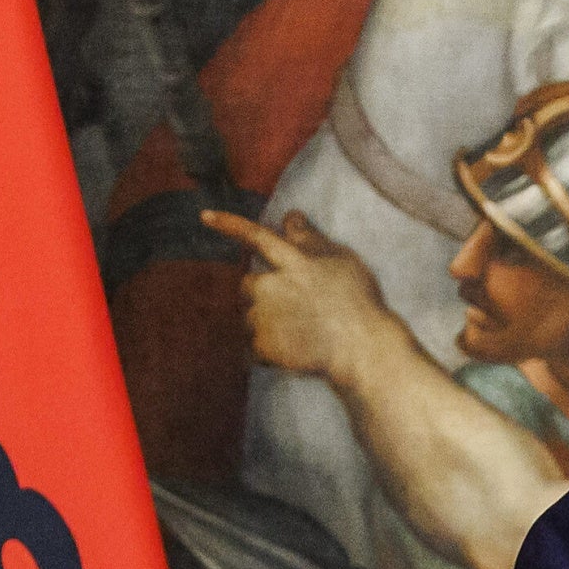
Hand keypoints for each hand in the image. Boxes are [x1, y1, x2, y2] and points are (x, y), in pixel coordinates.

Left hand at [202, 209, 402, 384]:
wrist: (364, 352)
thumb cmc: (359, 305)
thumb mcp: (343, 263)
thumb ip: (311, 239)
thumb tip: (291, 215)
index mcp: (293, 263)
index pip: (257, 237)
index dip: (230, 225)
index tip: (205, 216)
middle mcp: (273, 285)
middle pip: (249, 284)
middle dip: (262, 295)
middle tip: (294, 310)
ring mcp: (266, 316)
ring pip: (250, 317)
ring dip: (265, 324)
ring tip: (299, 335)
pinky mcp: (263, 345)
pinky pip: (254, 348)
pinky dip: (268, 353)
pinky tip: (295, 353)